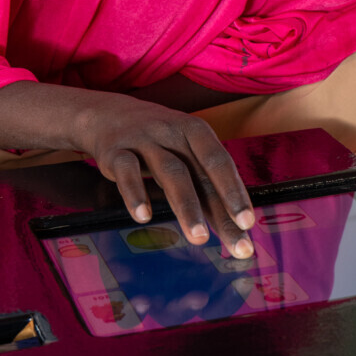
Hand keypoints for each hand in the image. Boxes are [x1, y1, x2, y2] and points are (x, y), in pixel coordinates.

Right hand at [76, 93, 254, 256]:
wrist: (106, 114)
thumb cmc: (157, 140)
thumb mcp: (183, 151)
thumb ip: (204, 183)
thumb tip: (235, 224)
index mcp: (195, 131)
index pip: (220, 161)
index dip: (235, 192)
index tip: (248, 223)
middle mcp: (172, 132)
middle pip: (200, 170)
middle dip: (219, 206)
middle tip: (235, 241)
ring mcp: (144, 140)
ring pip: (170, 172)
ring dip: (187, 206)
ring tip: (199, 238)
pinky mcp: (115, 152)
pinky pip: (127, 171)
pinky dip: (136, 194)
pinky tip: (144, 217)